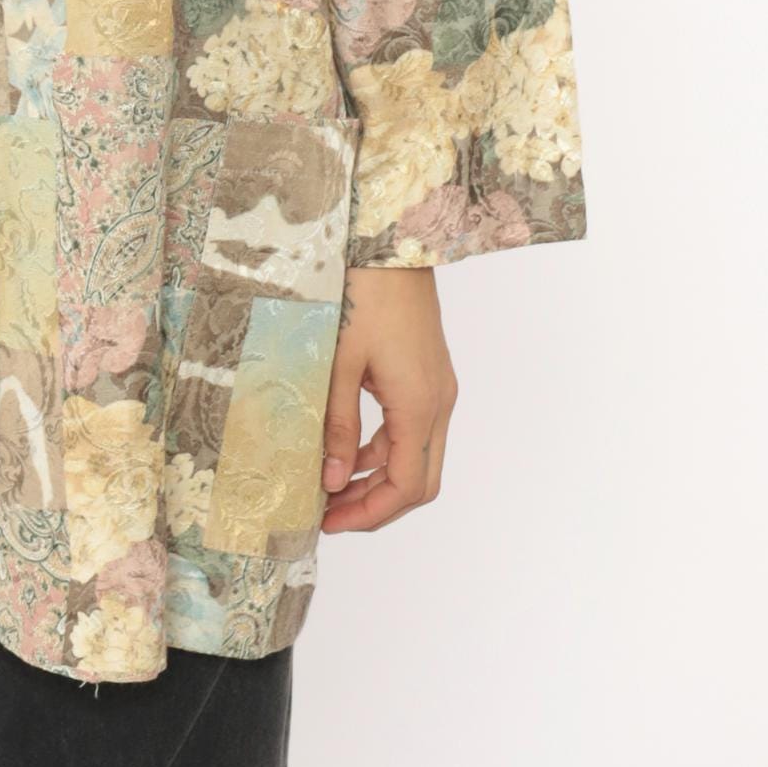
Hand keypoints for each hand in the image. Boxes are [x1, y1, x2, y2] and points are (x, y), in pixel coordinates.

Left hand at [319, 267, 456, 533]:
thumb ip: (338, 424)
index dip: (370, 513)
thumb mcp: (340, 362)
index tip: (329, 523)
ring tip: (331, 487)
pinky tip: (347, 449)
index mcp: (419, 405)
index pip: (406, 486)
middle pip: (419, 480)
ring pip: (417, 456)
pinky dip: (383, 449)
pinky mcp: (427, 374)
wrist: (392, 243)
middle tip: (329, 515)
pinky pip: (411, 429)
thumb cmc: (363, 294)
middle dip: (376, 504)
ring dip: (378, 478)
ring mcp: (437, 388)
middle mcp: (438, 402)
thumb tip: (333, 481)